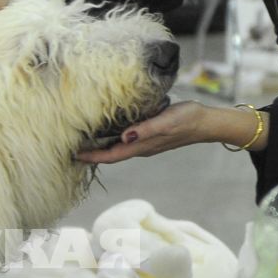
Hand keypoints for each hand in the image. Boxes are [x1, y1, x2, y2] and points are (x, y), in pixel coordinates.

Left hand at [75, 102, 263, 164]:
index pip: (110, 156)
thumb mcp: (165, 122)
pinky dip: (113, 138)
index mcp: (141, 147)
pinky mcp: (150, 134)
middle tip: (70, 148)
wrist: (207, 122)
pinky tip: (107, 129)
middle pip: (111, 155)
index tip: (73, 155)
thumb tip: (123, 137)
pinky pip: (126, 140)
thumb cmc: (187, 120)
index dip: (91, 157)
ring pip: (117, 148)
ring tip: (82, 140)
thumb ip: (144, 130)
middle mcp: (141, 147)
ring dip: (100, 147)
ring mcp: (145, 142)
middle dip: (91, 154)